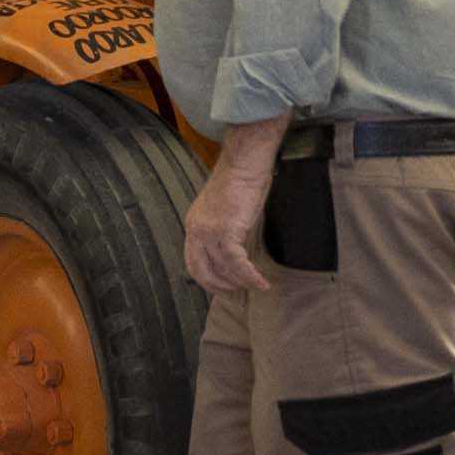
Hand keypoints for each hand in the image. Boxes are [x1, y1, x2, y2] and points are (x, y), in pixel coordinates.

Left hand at [183, 148, 276, 296]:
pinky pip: (238, 264)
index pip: (193, 261)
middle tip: (237, 292)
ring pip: (222, 269)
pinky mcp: (227, 232)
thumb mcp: (223, 206)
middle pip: (201, 270)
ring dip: (239, 282)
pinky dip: (250, 276)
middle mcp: (196, 230)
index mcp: (193, 223)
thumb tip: (233, 244)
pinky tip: (262, 282)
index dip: (206, 278)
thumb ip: (222, 225)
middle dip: (219, 286)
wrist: (244, 162)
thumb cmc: (240, 179)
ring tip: (254, 286)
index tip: (222, 286)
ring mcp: (209, 232)